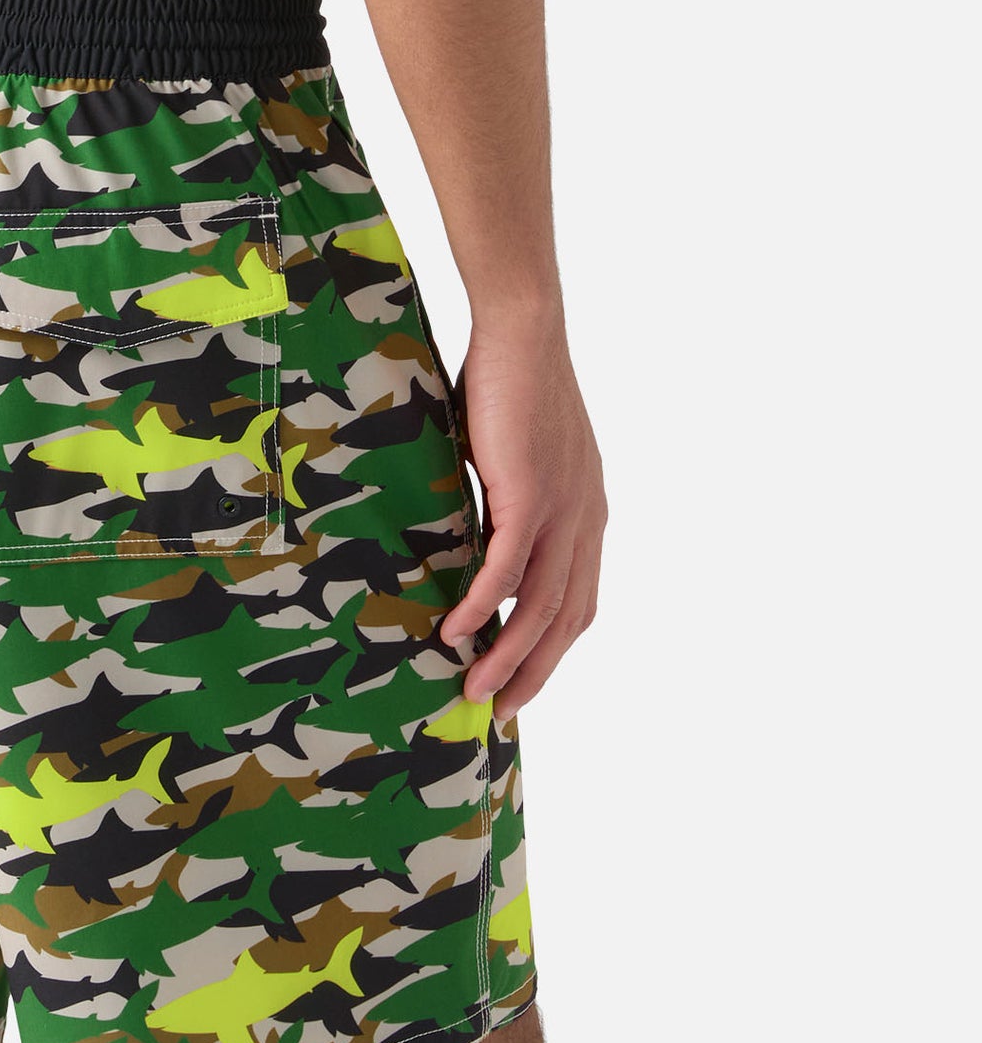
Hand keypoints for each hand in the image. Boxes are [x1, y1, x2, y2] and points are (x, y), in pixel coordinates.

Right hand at [439, 313, 604, 713]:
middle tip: (499, 712)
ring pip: (540, 606)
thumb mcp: (513, 456)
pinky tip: (455, 629)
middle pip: (567, 620)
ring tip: (473, 690)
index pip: (579, 602)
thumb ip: (504, 501)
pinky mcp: (531, 495)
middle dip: (534, 673)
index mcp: (587, 514)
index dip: (551, 650)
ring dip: (507, 655)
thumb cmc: (509, 381)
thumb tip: (465, 534)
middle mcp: (586, 521)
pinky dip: (480, 604)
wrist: (523, 330)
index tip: (519, 682)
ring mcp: (563, 510)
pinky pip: (505, 568)